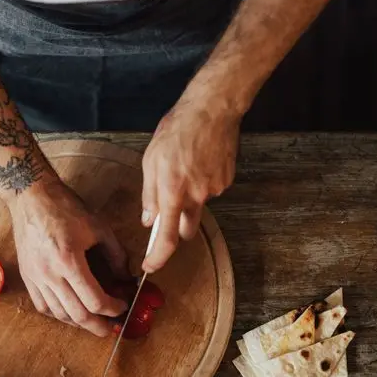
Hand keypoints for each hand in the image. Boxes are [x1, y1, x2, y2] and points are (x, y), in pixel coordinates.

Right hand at [6, 179, 128, 336]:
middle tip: (111, 328)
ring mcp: (35, 277)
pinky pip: (42, 305)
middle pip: (77, 315)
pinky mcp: (27, 276)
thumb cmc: (64, 207)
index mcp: (69, 261)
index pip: (94, 301)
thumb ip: (116, 255)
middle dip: (98, 326)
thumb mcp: (97, 227)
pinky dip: (58, 314)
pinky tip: (69, 312)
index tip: (122, 306)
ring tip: (93, 322)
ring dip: (78, 323)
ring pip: (58, 314)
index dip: (113, 309)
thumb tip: (126, 276)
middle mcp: (50, 274)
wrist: (31, 196)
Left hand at [141, 94, 239, 272]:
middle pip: (187, 230)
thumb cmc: (177, 130)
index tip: (150, 267)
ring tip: (185, 168)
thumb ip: (150, 194)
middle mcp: (196, 195)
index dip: (158, 257)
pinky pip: (210, 191)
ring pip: (198, 206)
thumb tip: (149, 219)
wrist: (212, 110)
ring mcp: (214, 189)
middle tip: (168, 209)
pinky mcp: (226, 181)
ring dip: (189, 198)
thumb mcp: (151, 160)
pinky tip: (199, 162)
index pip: (167, 237)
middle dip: (177, 228)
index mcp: (173, 191)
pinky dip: (202, 184)